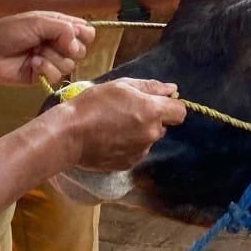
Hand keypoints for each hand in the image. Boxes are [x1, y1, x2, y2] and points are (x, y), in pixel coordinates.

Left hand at [0, 12, 93, 85]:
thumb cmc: (10, 31)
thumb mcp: (38, 22)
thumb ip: (63, 29)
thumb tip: (77, 45)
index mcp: (60, 27)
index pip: (86, 32)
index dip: (81, 36)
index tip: (69, 35)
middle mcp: (59, 44)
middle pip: (81, 51)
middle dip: (65, 48)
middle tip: (47, 43)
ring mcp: (52, 60)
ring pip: (70, 65)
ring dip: (52, 58)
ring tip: (34, 53)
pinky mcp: (43, 76)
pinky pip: (57, 77)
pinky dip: (45, 69)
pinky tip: (32, 63)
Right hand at [65, 78, 186, 170]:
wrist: (70, 134)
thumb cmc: (93, 104)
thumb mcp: (120, 86)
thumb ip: (150, 87)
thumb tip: (172, 90)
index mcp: (151, 111)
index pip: (180, 112)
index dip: (171, 106)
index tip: (157, 102)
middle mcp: (150, 133)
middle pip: (163, 126)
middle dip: (151, 119)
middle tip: (127, 112)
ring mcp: (140, 151)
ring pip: (148, 139)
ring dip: (139, 132)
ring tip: (115, 125)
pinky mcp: (128, 164)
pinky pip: (136, 151)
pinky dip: (128, 145)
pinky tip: (111, 138)